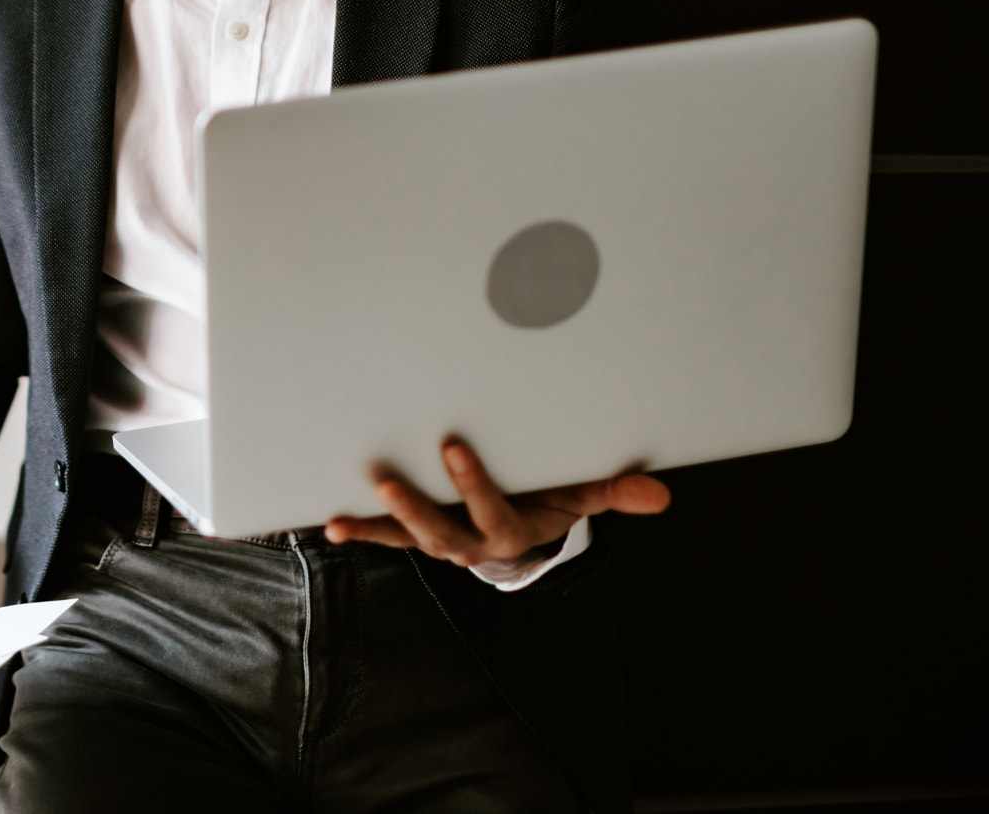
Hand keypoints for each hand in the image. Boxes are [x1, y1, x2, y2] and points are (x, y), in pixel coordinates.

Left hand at [322, 436, 670, 567]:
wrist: (528, 523)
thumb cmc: (552, 493)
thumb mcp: (583, 491)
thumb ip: (613, 490)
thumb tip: (657, 495)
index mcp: (512, 530)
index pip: (492, 510)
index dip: (472, 484)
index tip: (452, 446)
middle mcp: (472, 542)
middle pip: (441, 531)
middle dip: (415, 506)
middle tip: (387, 479)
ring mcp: (441, 540)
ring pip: (408, 537)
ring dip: (378, 524)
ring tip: (346, 515)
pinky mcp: (417, 533)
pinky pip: (385, 535)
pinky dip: (360, 531)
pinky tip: (331, 523)